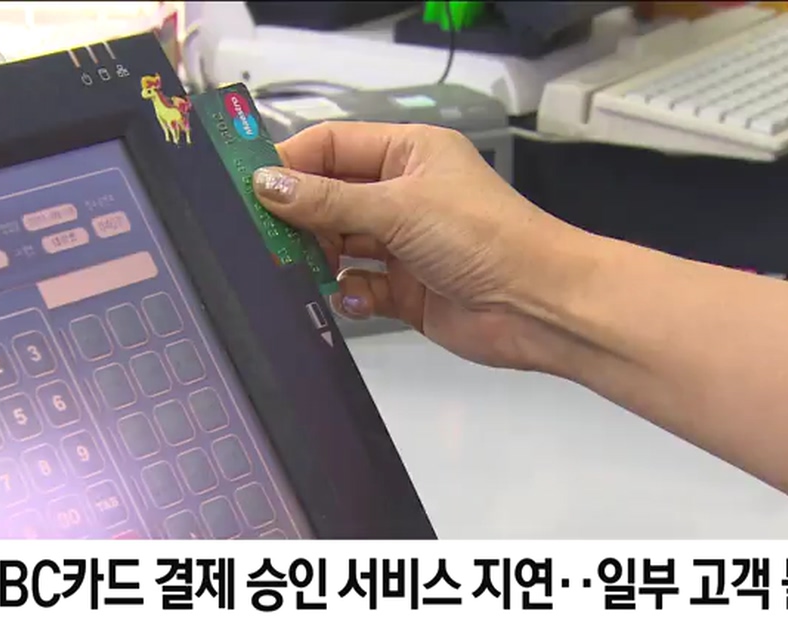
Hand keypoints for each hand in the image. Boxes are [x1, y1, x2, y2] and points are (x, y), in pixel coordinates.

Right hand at [252, 122, 586, 369]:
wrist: (539, 304)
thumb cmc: (481, 236)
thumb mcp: (399, 207)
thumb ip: (328, 200)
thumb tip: (266, 186)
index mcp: (408, 152)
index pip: (333, 146)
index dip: (291, 163)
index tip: (249, 187)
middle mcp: (403, 193)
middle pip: (330, 198)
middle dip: (302, 218)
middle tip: (268, 239)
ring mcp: (404, 244)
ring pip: (340, 244)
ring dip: (322, 259)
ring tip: (309, 271)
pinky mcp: (406, 289)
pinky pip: (359, 286)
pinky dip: (351, 293)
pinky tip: (354, 299)